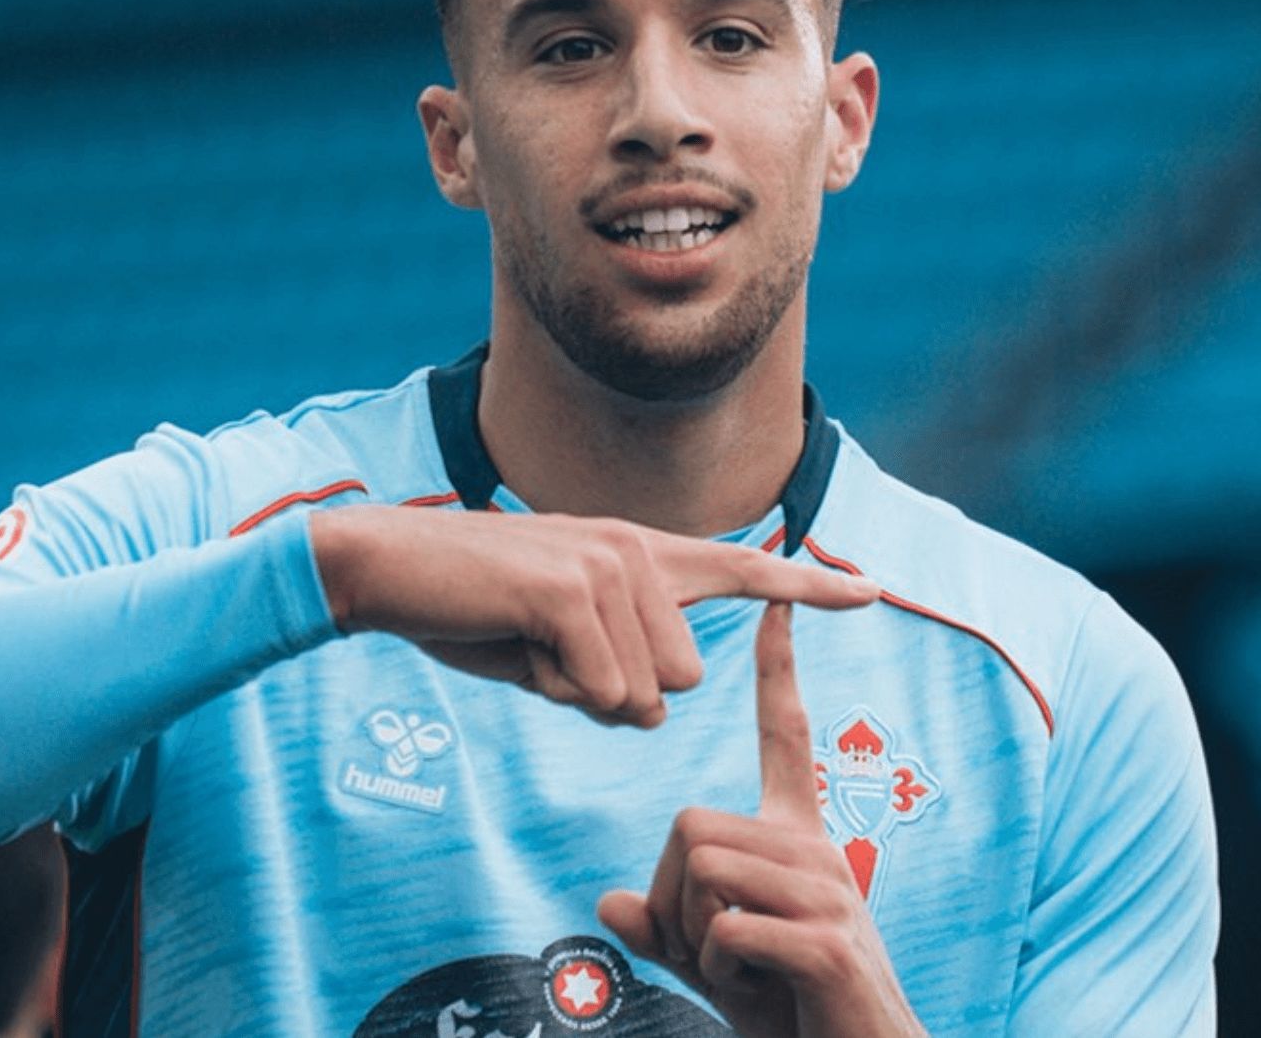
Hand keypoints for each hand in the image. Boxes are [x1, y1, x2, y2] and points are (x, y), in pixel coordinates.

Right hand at [308, 505, 878, 727]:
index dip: (808, 586)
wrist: (388, 568)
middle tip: (545, 655)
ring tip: (526, 642)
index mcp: (638, 554)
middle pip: (680, 681)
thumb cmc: (469, 610)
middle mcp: (635, 549)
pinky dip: (558, 691)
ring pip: (641, 694)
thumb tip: (648, 710)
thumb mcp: (554, 647)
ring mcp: (607, 564)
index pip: (742, 567)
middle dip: (612, 696)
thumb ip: (612, 668)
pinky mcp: (573, 591)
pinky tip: (517, 645)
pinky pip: (603, 692)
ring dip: (579, 694)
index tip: (871, 593)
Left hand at [597, 603, 928, 1035]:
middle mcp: (818, 849)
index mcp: (798, 838)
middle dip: (674, 898)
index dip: (777, 670)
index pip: (787, 735)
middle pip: (691, 823)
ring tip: (747, 969)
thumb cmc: (790, 1009)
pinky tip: (762, 988)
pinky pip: (725, 929)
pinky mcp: (828, 942)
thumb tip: (608, 900)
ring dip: (696, 938)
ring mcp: (829, 892)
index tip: (775, 604)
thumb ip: (664, 929)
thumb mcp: (713, 963)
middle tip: (718, 950)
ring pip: (703, 870)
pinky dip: (719, 970)